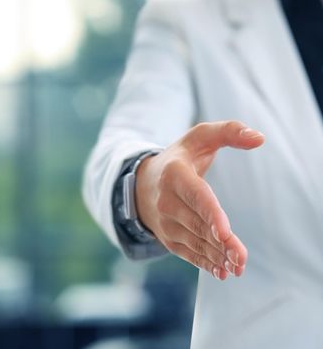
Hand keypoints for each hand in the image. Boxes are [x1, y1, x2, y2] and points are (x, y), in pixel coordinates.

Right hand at [135, 121, 264, 279]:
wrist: (143, 183)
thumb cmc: (180, 159)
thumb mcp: (199, 137)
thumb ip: (229, 131)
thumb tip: (260, 138)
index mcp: (174, 173)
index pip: (195, 196)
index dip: (210, 214)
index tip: (224, 232)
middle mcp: (166, 200)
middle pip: (197, 224)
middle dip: (220, 243)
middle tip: (241, 258)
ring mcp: (164, 221)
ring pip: (194, 242)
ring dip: (216, 256)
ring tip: (237, 266)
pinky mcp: (167, 237)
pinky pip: (187, 252)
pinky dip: (204, 263)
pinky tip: (221, 271)